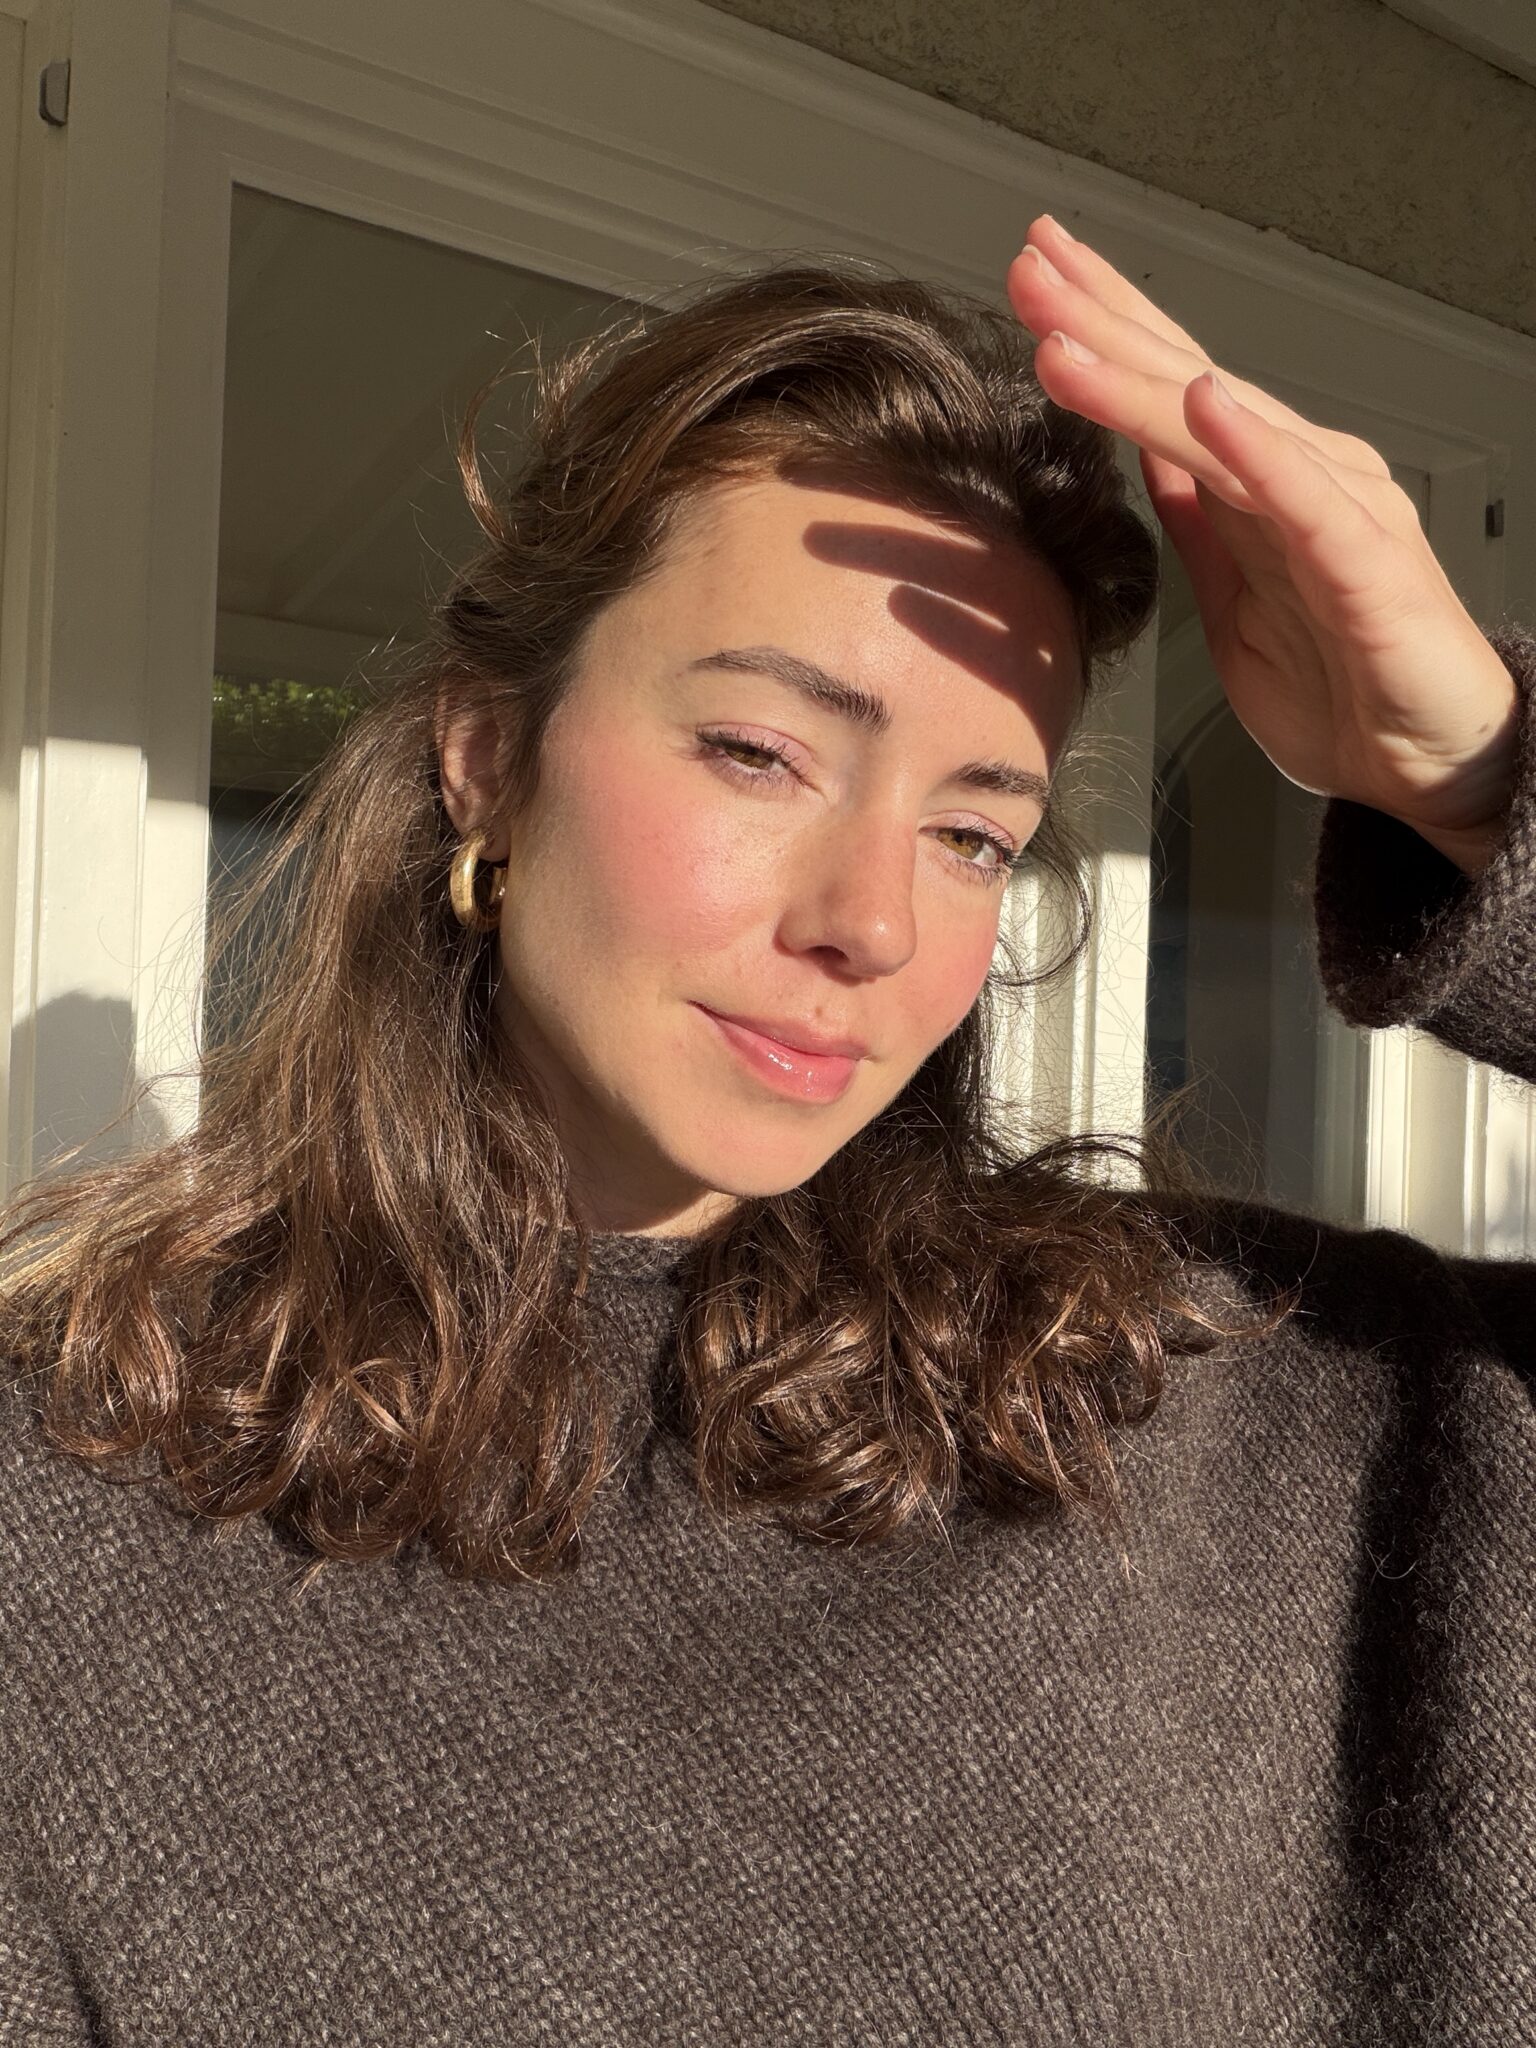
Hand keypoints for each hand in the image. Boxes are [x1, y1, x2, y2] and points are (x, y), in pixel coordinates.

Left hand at [1005, 215, 1520, 875]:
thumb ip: (1196, 522)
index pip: (1171, 385)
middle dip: (1103, 322)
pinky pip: (1303, 498)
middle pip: (1188, 381)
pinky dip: (1253, 448)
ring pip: (1225, 430)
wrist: (1425, 765)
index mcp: (1260, 483)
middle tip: (1030, 269)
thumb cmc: (1344, 686)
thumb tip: (1146, 457)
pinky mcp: (1367, 566)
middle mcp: (1302, 473)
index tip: (1034, 275)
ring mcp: (1338, 510)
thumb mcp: (1233, 598)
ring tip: (1065, 341)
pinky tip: (1205, 404)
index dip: (1104, 326)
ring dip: (1139, 381)